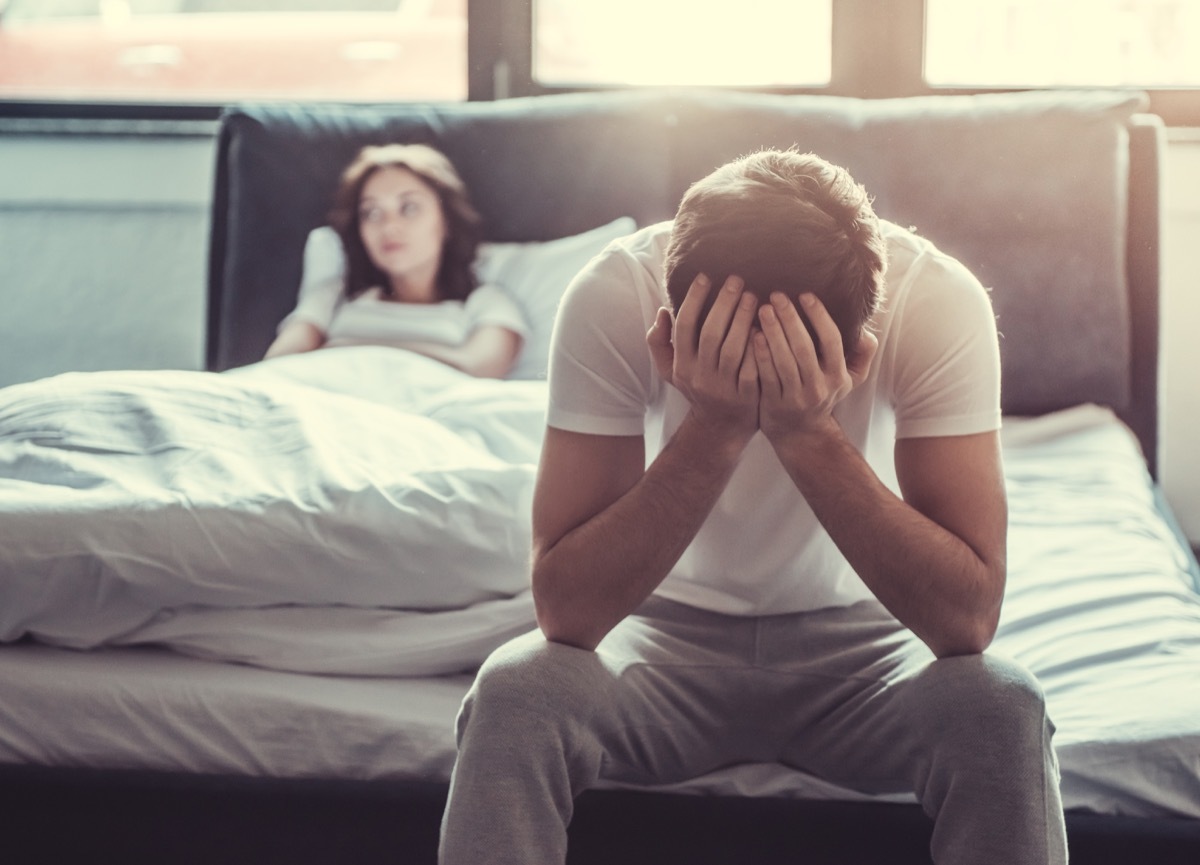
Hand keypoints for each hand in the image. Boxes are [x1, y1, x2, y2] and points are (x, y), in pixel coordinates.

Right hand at [646, 273, 759, 444]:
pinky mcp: (746, 396)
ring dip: (743, 320)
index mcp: (682, 366)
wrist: (721, 426)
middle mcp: (700, 377)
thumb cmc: (698, 386)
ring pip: (733, 349)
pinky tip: (766, 324)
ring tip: (753, 296)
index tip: (705, 276)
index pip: (684, 327)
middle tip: (736, 280)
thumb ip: (660, 342)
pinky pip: (753, 366)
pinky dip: (758, 345)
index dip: (693, 300)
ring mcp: (723, 388)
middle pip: (710, 335)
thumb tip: (663, 311)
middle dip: (723, 304)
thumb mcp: (672, 369)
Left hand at [753, 292, 877, 445]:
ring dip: (773, 333)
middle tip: (776, 296)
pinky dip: (760, 354)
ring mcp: (796, 397)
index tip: (806, 295)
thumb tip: (864, 330)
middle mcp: (819, 387)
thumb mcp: (851, 379)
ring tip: (763, 310)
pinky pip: (766, 375)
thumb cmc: (824, 394)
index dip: (819, 316)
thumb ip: (862, 353)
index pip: (832, 341)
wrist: (801, 433)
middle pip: (804, 348)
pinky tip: (753, 335)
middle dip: (790, 319)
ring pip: (784, 361)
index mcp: (838, 376)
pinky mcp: (774, 404)